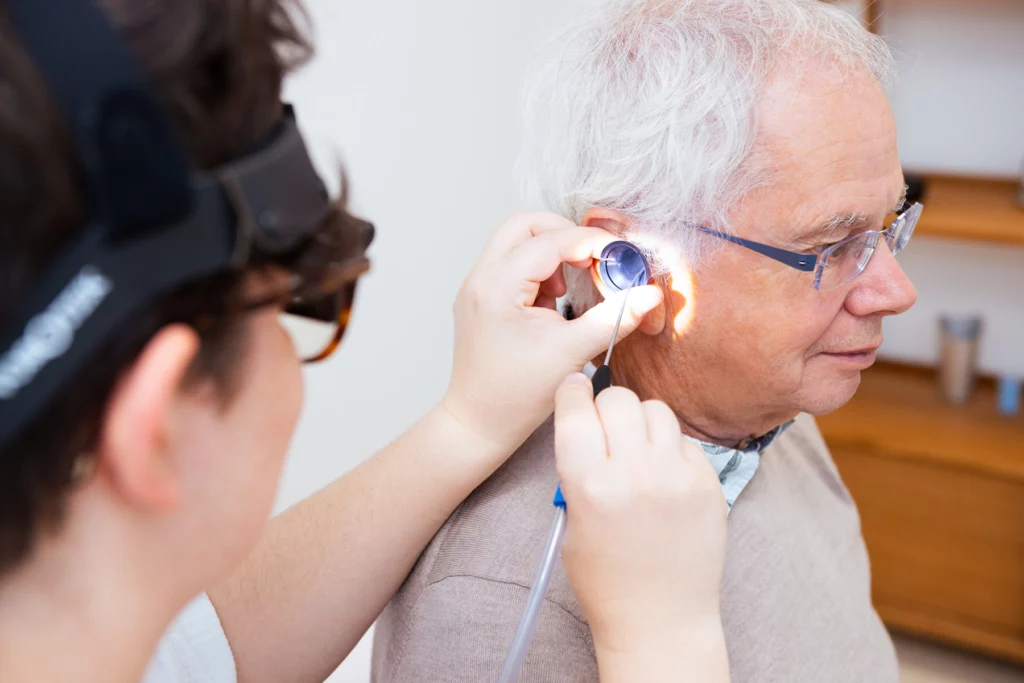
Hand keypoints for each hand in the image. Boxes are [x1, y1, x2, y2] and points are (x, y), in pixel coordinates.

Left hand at [441, 211, 662, 454]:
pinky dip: (538, 270)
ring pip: (516, 241)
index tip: (620, 255)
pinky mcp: (481, 298)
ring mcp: (476, 287)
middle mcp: (480, 279)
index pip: (550, 242)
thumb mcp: (572, 353)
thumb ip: (614, 318)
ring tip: (570, 288)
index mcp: (496, 287)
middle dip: (564, 235)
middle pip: (524, 225)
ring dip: (550, 252)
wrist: (478, 423)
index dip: (590, 243)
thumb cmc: (516, 395)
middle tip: (593, 261)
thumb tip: (650, 295)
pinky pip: (512, 264)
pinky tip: (554, 303)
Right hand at [553, 374, 727, 653]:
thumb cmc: (606, 578)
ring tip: (638, 450)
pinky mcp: (708, 483)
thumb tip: (588, 421)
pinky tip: (664, 476)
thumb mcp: (573, 522)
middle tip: (606, 428)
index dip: (573, 392)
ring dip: (641, 422)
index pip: (577, 408)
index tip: (575, 388)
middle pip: (619, 399)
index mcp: (589, 484)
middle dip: (607, 407)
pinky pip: (685, 441)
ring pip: (656, 410)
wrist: (661, 619)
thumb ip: (578, 469)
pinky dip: (670, 449)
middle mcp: (634, 473)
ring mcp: (676, 476)